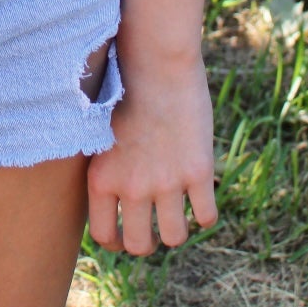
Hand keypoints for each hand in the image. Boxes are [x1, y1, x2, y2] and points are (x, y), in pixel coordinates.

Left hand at [86, 50, 216, 254]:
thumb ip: (105, 167)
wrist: (155, 61)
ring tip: (177, 210)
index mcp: (101, 178)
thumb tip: (112, 199)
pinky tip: (200, 194)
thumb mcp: (101, 132)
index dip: (116, 240)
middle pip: (140, 245)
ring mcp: (166, 182)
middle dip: (148, 240)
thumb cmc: (125, 88)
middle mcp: (131, 187)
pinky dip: (205, 212)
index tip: (125, 233)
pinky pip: (206, 217)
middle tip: (154, 225)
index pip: (104, 236)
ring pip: (175, 237)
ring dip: (177, 228)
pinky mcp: (197, 172)